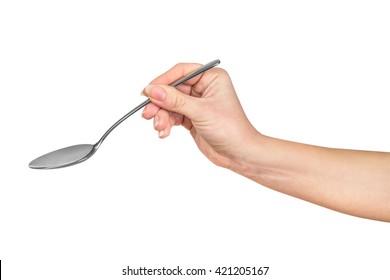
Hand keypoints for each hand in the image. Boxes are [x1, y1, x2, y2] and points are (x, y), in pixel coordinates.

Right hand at [141, 62, 258, 167]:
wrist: (239, 154)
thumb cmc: (231, 129)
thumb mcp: (200, 112)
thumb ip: (175, 100)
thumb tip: (153, 90)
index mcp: (211, 78)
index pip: (181, 72)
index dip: (163, 81)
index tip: (148, 92)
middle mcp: (204, 88)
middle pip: (172, 89)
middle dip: (160, 103)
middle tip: (148, 114)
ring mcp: (197, 103)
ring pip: (170, 104)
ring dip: (162, 116)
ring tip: (159, 127)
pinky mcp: (192, 117)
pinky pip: (173, 116)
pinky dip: (166, 123)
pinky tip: (164, 133)